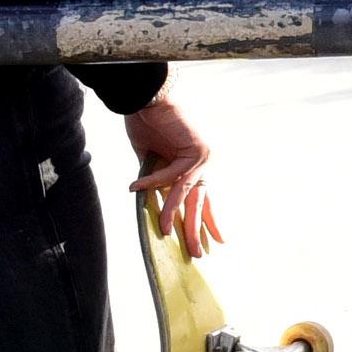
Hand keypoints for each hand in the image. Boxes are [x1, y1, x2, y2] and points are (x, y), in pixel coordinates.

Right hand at [120, 97, 216, 251]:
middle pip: (201, 201)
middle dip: (197, 229)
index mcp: (192, 165)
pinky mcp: (198, 151)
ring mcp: (203, 156)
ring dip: (174, 213)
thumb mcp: (149, 159)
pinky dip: (154, 182)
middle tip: (197, 253)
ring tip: (165, 231)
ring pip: (188, 193)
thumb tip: (152, 202)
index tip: (215, 240)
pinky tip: (136, 187)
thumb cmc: (147, 123)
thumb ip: (155, 180)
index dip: (207, 219)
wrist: (147, 98)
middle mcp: (202, 162)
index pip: (202, 197)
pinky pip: (173, 175)